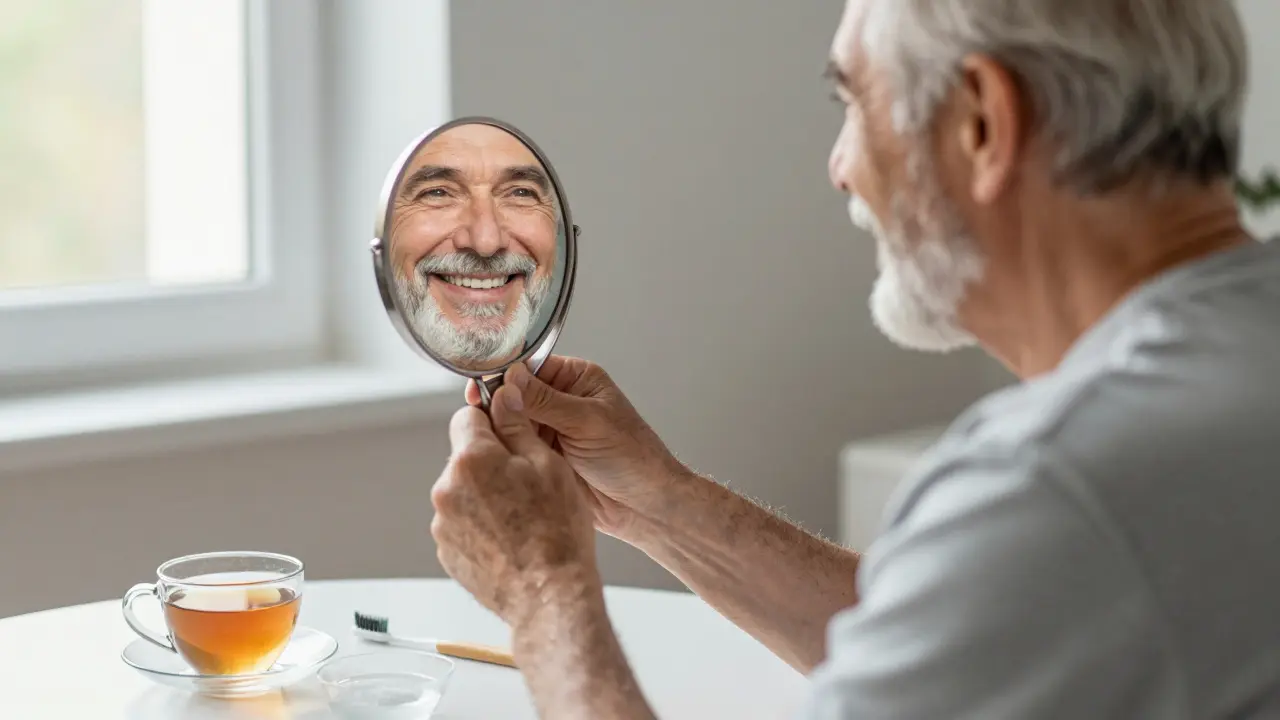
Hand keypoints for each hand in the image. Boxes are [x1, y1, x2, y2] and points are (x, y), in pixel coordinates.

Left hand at [432, 383, 599, 627]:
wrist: (550, 596)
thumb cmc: (557, 532)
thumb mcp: (548, 464)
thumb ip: (518, 426)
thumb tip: (503, 396)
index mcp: (471, 460)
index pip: (468, 416)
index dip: (493, 421)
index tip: (511, 433)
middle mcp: (447, 489)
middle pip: (465, 457)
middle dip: (491, 462)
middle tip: (528, 483)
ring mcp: (443, 524)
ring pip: (464, 492)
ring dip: (486, 496)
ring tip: (523, 518)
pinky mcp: (447, 552)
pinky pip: (463, 524)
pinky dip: (482, 526)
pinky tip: (511, 539)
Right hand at [466, 357, 688, 540]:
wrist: (644, 505)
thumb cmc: (633, 457)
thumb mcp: (588, 422)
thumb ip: (546, 401)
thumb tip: (509, 378)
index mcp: (575, 379)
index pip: (529, 368)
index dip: (503, 377)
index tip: (481, 388)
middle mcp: (560, 402)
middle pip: (513, 395)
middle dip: (497, 406)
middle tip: (479, 418)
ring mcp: (549, 431)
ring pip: (508, 424)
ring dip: (498, 431)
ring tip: (488, 440)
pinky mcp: (542, 458)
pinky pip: (513, 449)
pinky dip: (503, 452)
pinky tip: (496, 457)